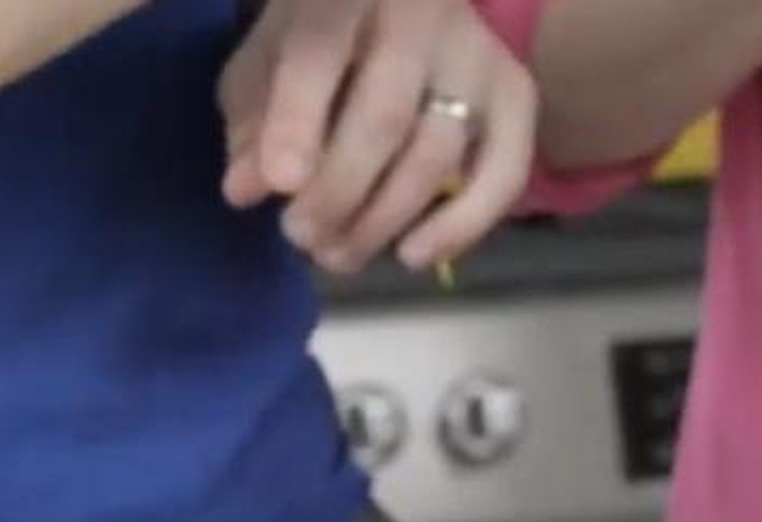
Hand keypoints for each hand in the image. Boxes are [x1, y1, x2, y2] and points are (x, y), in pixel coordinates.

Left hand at [218, 0, 536, 273]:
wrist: (404, 3)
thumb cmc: (322, 38)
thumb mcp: (268, 60)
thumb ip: (252, 119)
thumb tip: (246, 190)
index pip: (319, 51)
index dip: (297, 121)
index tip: (280, 185)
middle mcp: (422, 14)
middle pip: (384, 117)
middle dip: (338, 191)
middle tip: (300, 236)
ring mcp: (477, 56)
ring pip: (437, 154)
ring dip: (383, 219)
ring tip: (338, 256)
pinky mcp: (516, 96)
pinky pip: (504, 174)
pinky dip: (461, 226)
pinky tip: (413, 256)